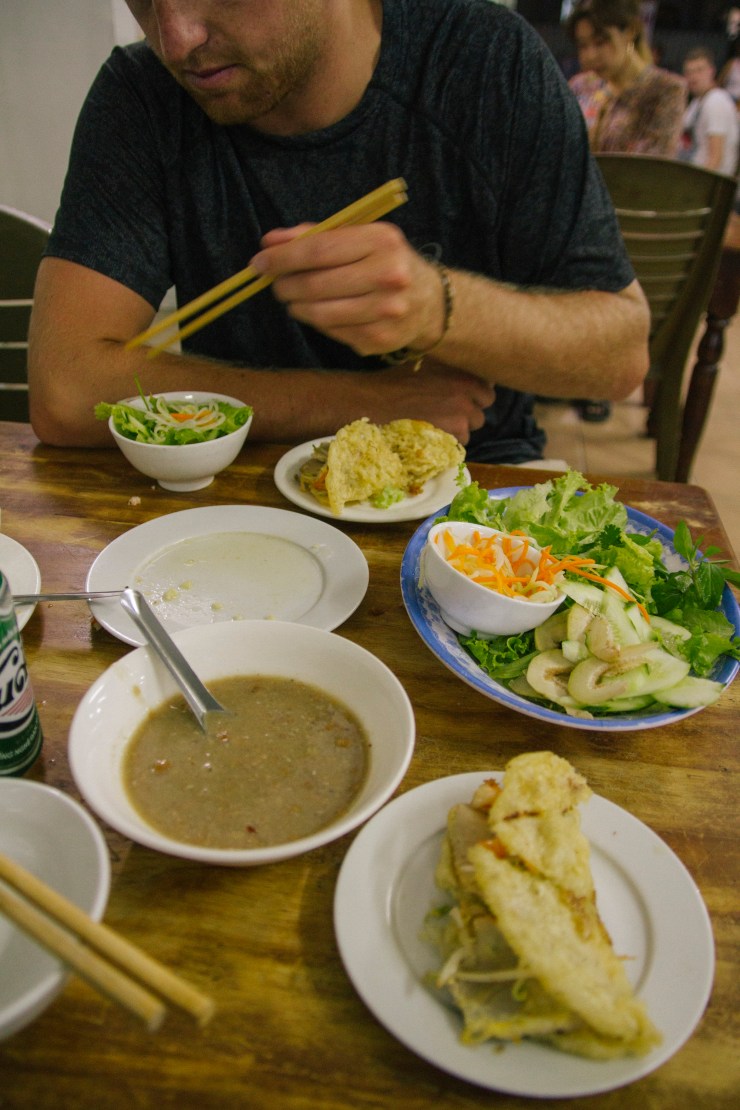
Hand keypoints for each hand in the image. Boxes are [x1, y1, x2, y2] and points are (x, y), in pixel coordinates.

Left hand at [250, 222, 447, 356]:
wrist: (429, 302)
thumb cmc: (384, 263)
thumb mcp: (358, 237)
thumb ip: (315, 236)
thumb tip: (270, 242)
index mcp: (381, 241)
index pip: (319, 250)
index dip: (283, 258)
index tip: (260, 262)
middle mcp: (388, 275)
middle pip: (316, 284)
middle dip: (286, 285)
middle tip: (277, 284)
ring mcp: (386, 312)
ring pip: (320, 313)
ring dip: (297, 306)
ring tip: (294, 299)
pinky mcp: (380, 339)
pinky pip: (333, 332)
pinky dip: (318, 322)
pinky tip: (320, 312)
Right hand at [359, 360, 494, 443]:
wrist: (373, 402)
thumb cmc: (395, 381)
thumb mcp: (426, 363)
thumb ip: (451, 369)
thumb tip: (466, 373)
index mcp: (462, 371)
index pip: (487, 389)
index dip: (473, 396)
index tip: (459, 399)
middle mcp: (467, 390)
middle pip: (481, 411)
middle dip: (467, 414)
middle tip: (445, 414)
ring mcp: (462, 413)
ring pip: (470, 429)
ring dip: (457, 430)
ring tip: (434, 426)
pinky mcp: (453, 434)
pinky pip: (459, 444)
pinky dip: (448, 443)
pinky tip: (430, 435)